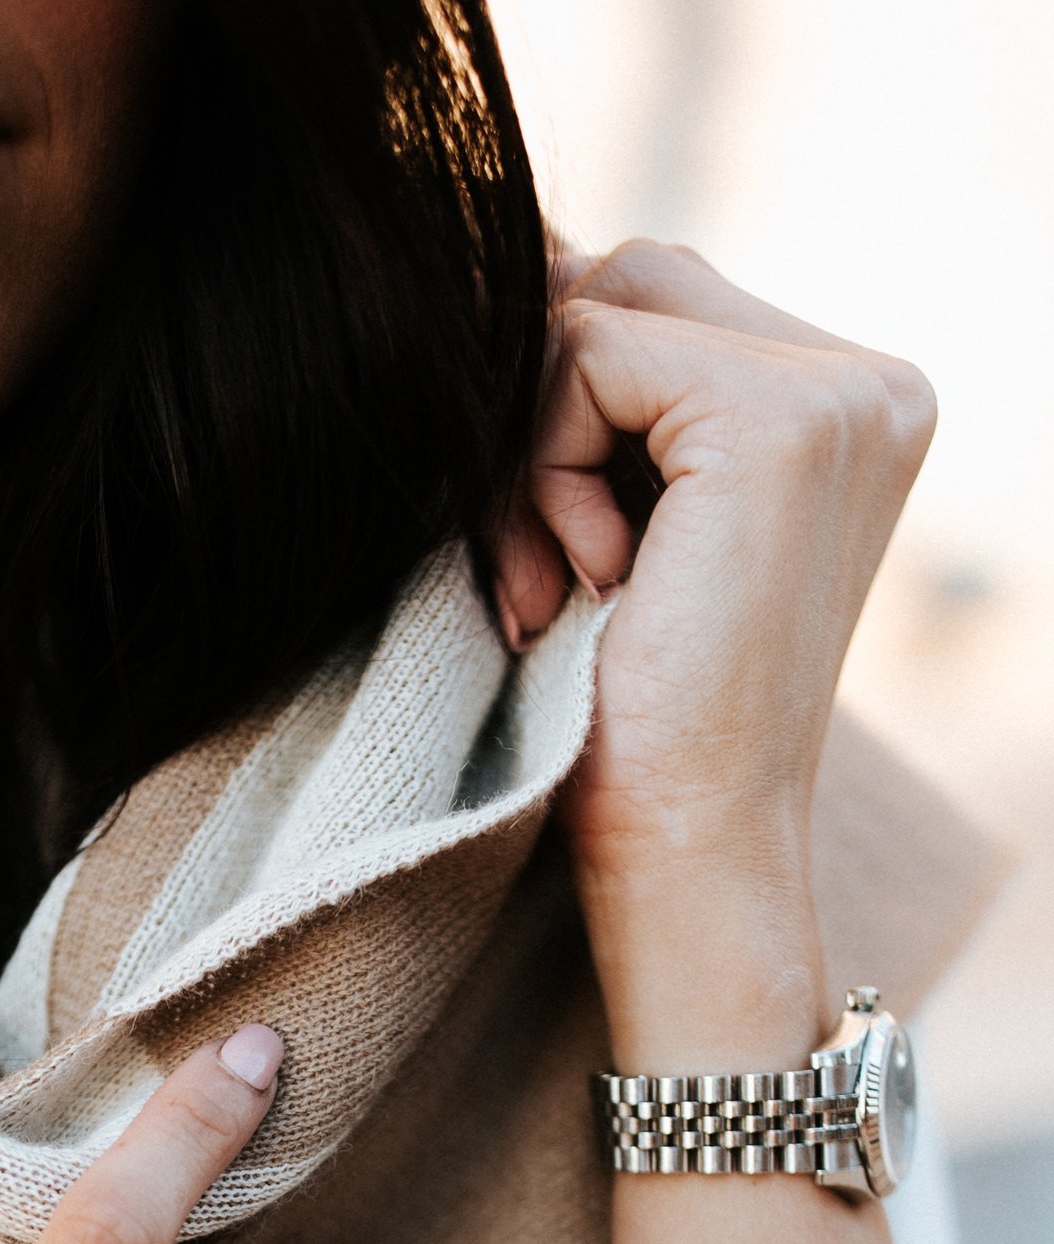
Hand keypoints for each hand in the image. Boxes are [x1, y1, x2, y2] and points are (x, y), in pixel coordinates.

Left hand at [494, 242, 934, 943]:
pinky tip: (588, 586)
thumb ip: (608, 395)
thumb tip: (513, 259)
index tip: (559, 565)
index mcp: (850, 403)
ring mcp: (837, 392)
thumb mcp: (624, 522)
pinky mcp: (776, 417)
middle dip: (542, 413)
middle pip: (631, 278)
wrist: (690, 845)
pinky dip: (542, 475)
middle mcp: (869, 381)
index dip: (562, 406)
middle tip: (539, 575)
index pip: (659, 298)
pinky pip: (584, 357)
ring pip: (600, 309)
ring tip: (562, 589)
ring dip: (531, 455)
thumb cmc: (638, 720)